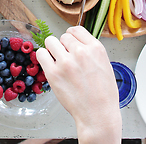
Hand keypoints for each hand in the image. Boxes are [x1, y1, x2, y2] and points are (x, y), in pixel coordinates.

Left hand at [36, 26, 121, 143]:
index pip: (76, 30)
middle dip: (63, 46)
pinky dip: (43, 57)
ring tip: (57, 61)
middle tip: (66, 58)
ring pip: (50, 41)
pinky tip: (49, 65)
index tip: (69, 42)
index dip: (72, 36)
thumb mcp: (105, 65)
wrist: (98, 114)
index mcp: (96, 48)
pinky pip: (41, 54)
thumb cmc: (103, 95)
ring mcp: (66, 62)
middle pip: (63, 36)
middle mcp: (81, 52)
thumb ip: (91, 52)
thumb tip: (78, 44)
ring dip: (52, 50)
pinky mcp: (53, 73)